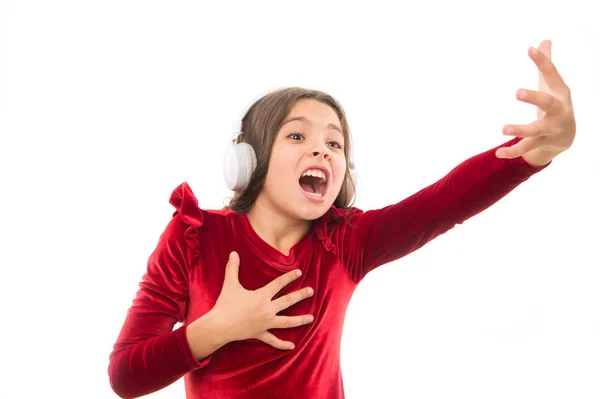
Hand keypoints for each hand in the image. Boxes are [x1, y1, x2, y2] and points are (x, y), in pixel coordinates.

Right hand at [209, 251, 313, 350]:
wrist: (219, 326)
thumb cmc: (225, 304)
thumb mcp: (230, 284)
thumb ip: (233, 268)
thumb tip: (233, 252)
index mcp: (261, 296)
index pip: (279, 284)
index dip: (289, 277)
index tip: (300, 272)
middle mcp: (267, 309)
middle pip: (288, 301)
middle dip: (301, 295)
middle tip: (312, 291)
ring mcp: (265, 323)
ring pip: (287, 322)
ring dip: (300, 320)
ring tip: (311, 318)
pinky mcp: (260, 334)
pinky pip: (274, 340)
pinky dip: (283, 344)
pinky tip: (293, 346)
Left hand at [496, 40, 575, 159]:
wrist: (567, 135)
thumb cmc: (556, 104)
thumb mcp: (553, 85)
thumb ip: (546, 65)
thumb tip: (544, 40)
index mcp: (560, 92)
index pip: (551, 74)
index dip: (542, 61)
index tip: (530, 49)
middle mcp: (558, 110)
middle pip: (547, 103)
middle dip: (534, 98)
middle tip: (517, 92)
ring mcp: (551, 128)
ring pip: (535, 130)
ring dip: (519, 129)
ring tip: (503, 129)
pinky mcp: (543, 143)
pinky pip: (526, 148)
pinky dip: (513, 151)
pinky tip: (498, 153)